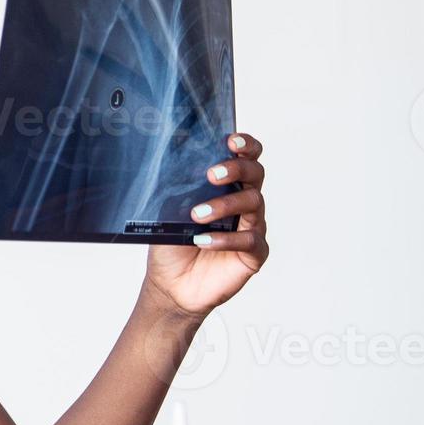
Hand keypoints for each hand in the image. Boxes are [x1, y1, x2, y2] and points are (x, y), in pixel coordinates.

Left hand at [144, 131, 269, 318]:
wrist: (170, 283)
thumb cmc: (171, 243)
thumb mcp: (168, 211)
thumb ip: (179, 190)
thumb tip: (175, 166)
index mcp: (226, 187)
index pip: (246, 158)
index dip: (246, 145)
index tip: (232, 140)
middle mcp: (243, 203)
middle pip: (255, 174)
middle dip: (237, 168)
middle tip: (212, 175)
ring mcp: (251, 227)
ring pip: (253, 203)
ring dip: (224, 205)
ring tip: (197, 215)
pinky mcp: (254, 253)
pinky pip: (250, 240)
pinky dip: (226, 239)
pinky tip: (204, 241)